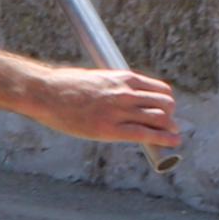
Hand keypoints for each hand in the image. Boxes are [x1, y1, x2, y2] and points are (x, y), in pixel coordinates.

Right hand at [29, 65, 180, 148]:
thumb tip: (123, 96)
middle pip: (165, 104)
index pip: (160, 89)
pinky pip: (146, 134)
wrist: (45, 93)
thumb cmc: (65, 86)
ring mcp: (119, 111)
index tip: (165, 110)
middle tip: (168, 124)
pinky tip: (173, 141)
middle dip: (170, 115)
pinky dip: (165, 138)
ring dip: (169, 127)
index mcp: (123, 78)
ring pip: (161, 118)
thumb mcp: (97, 78)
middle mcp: (126, 93)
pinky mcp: (111, 129)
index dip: (166, 102)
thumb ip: (114, 87)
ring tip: (172, 135)